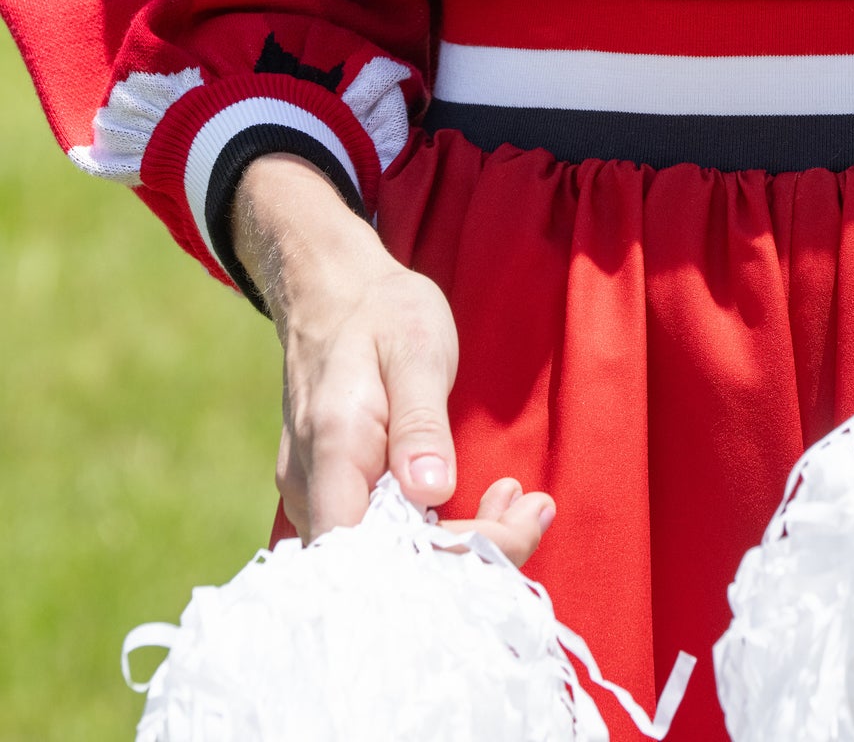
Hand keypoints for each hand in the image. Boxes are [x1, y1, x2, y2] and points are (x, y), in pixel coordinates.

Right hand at [234, 154, 554, 553]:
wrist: (333, 288)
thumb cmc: (382, 312)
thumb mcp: (416, 351)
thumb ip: (419, 423)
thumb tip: (430, 493)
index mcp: (333, 451)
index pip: (373, 554)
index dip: (447, 561)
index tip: (517, 524)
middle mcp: (312, 486)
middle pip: (384, 570)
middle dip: (469, 555)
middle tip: (535, 510)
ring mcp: (314, 493)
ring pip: (383, 558)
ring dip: (457, 543)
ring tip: (515, 499)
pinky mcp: (330, 492)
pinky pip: (377, 534)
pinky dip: (432, 529)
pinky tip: (473, 499)